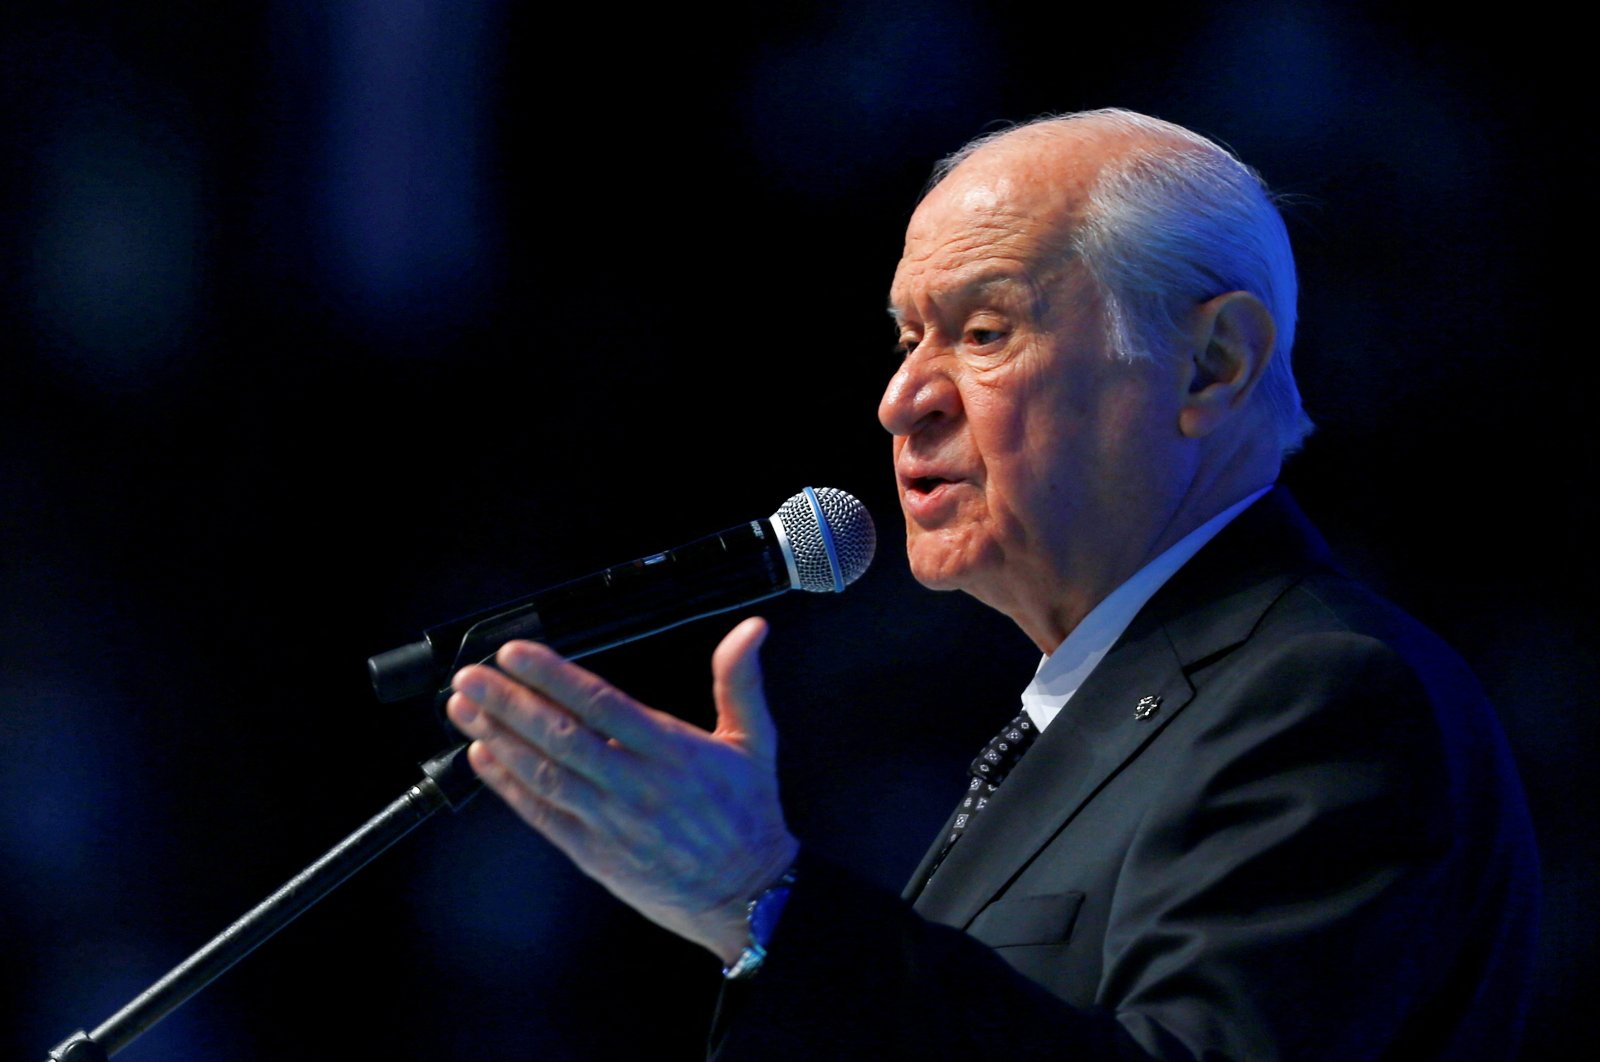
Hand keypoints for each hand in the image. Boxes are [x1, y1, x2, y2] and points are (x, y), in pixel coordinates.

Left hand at [444, 616, 799, 963]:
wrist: (747, 896)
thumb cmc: (748, 816)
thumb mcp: (755, 742)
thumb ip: (740, 681)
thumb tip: (750, 630)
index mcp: (671, 751)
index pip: (601, 703)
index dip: (553, 676)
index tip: (516, 654)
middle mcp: (635, 784)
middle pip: (560, 736)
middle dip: (509, 703)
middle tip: (471, 677)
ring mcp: (610, 822)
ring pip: (544, 774)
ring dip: (499, 738)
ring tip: (465, 709)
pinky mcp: (595, 854)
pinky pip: (543, 816)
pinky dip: (509, 787)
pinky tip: (484, 759)